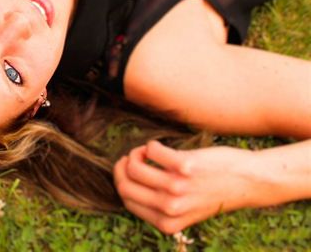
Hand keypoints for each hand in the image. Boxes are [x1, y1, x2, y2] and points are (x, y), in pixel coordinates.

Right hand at [114, 140, 259, 233]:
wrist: (247, 181)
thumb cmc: (212, 191)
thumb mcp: (184, 211)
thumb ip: (157, 206)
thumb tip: (125, 184)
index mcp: (166, 223)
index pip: (126, 201)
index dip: (122, 181)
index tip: (129, 170)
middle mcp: (170, 209)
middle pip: (124, 185)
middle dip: (123, 167)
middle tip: (135, 157)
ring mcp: (177, 188)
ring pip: (134, 167)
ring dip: (137, 154)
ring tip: (148, 151)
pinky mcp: (185, 167)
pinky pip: (151, 151)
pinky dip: (151, 146)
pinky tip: (159, 147)